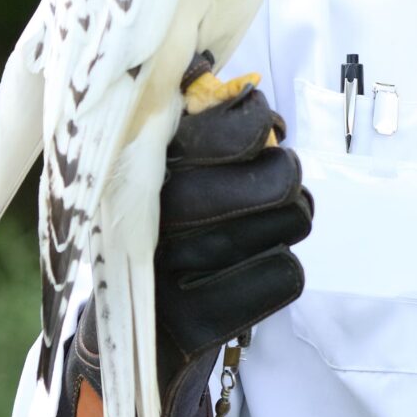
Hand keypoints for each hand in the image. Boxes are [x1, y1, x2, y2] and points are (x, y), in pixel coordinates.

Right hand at [154, 68, 314, 384]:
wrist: (126, 336)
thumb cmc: (157, 235)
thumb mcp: (155, 172)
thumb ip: (189, 123)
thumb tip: (228, 80)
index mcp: (139, 167)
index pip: (232, 127)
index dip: (257, 121)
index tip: (259, 127)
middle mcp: (152, 214)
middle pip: (279, 175)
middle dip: (284, 177)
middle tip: (271, 183)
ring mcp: (172, 271)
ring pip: (290, 220)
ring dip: (287, 222)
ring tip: (261, 226)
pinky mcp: (196, 323)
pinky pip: (285, 275)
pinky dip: (279, 273)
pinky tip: (249, 273)